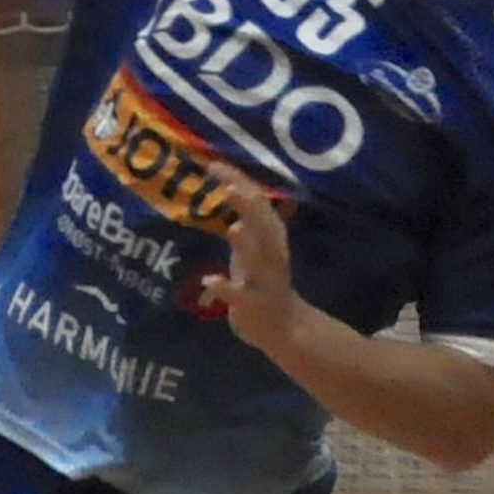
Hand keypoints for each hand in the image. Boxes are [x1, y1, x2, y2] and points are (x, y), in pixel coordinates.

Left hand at [201, 161, 301, 348]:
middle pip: (263, 224)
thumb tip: (231, 182)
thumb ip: (246, 216)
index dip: (238, 182)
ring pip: (258, 259)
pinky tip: (209, 280)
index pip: (258, 201)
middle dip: (248, 205)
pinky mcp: (254, 304)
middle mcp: (272, 253)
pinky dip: (226, 287)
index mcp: (272, 235)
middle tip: (228, 186)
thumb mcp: (257, 244)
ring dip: (246, 245)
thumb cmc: (264, 280)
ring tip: (233, 228)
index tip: (213, 165)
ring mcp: (265, 280)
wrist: (285, 328)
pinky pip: (240, 296)